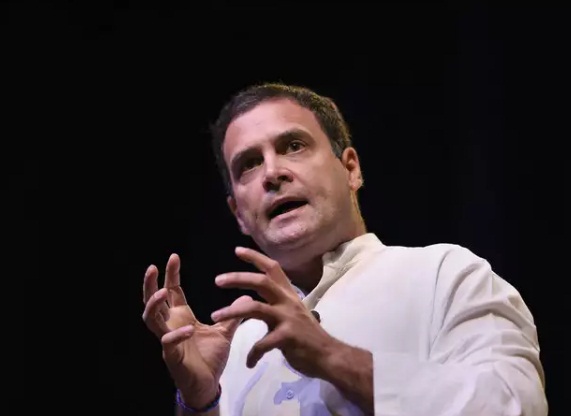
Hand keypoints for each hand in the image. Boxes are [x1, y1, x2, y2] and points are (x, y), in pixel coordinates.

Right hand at [142, 253, 250, 407]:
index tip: (174, 256)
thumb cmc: (210, 357)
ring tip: (162, 293)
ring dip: (154, 305)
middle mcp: (171, 325)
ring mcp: (168, 340)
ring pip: (151, 320)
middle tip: (153, 267)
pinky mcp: (172, 356)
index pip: (171, 291)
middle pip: (152, 301)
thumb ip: (233, 314)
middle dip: (150, 284)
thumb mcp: (224, 331)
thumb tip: (246, 295)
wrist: (208, 384)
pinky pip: (168, 343)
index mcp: (181, 316)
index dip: (171, 274)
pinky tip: (187, 329)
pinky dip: (175, 335)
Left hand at [211, 247, 337, 377]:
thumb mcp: (293, 312)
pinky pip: (262, 343)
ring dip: (232, 311)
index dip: (255, 257)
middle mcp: (288, 301)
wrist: (328, 356)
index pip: (272, 268)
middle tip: (217, 280)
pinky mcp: (287, 337)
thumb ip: (274, 304)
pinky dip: (253, 353)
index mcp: (288, 294)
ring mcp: (288, 318)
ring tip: (215, 317)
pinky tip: (249, 362)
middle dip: (238, 278)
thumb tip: (250, 299)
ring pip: (255, 308)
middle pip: (261, 281)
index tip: (237, 250)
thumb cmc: (308, 335)